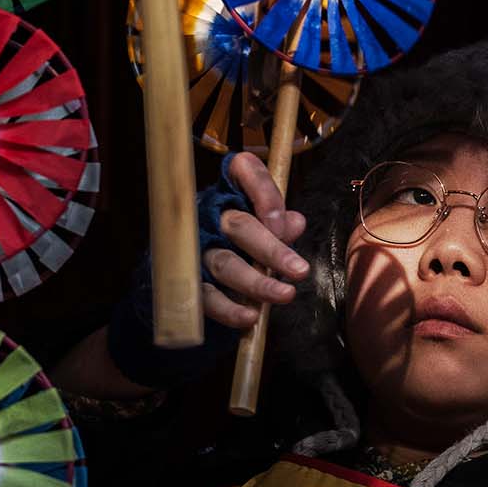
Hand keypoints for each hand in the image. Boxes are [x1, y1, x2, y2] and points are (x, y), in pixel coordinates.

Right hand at [201, 153, 309, 331]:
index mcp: (230, 191)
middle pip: (239, 225)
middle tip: (299, 270)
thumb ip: (278, 223)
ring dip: (257, 282)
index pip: (243, 170)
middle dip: (272, 249)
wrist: (188, 267)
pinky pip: (208, 296)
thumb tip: (295, 222)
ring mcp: (196, 248)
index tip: (283, 223)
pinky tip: (251, 316)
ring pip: (226, 263)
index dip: (264, 192)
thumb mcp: (260, 226)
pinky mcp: (189, 281)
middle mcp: (210, 215)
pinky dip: (229, 309)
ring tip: (285, 295)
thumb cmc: (235, 239)